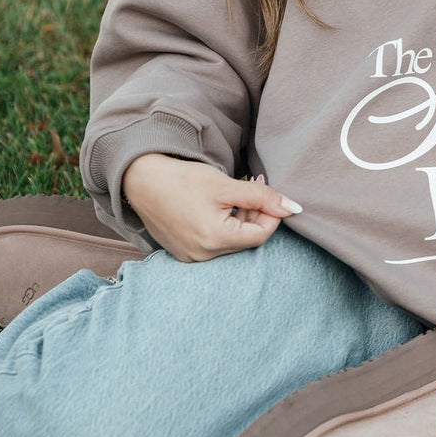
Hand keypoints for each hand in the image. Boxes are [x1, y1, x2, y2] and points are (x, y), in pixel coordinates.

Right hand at [122, 153, 301, 261]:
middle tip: (255, 185)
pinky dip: (224, 225)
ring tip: (237, 193)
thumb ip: (263, 197)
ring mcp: (191, 256)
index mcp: (215, 240)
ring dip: (242, 219)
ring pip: (232, 240)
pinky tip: (220, 205)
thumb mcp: (227, 185)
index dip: (272, 213)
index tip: (269, 192)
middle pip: (247, 239)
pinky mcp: (183, 251)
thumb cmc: (184, 180)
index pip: (262, 235)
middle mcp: (203, 255)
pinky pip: (214, 243)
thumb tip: (295, 208)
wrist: (141, 181)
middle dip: (257, 213)